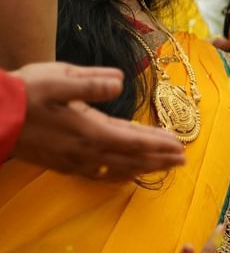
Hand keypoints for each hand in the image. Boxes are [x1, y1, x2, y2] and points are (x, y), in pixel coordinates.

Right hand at [11, 63, 186, 178]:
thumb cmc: (25, 93)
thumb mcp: (60, 78)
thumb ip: (92, 82)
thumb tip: (120, 82)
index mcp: (89, 130)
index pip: (135, 140)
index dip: (159, 144)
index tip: (180, 145)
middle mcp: (85, 152)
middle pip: (131, 159)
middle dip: (159, 159)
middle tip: (183, 160)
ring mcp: (73, 162)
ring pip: (117, 169)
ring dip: (143, 168)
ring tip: (163, 167)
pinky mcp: (62, 165)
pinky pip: (99, 174)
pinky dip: (118, 174)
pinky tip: (125, 173)